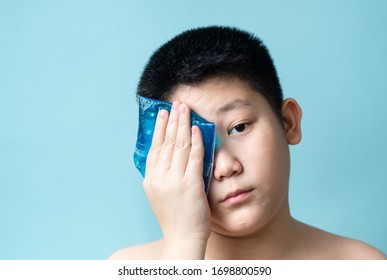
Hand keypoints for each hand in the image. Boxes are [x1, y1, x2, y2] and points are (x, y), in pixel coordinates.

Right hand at [143, 101, 210, 258]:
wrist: (182, 238)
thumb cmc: (174, 217)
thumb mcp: (158, 193)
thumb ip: (160, 174)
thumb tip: (164, 154)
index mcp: (151, 179)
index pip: (154, 147)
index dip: (159, 128)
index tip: (162, 114)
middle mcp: (160, 177)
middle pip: (166, 142)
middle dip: (171, 120)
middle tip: (176, 104)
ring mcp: (174, 180)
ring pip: (179, 145)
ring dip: (182, 125)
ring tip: (185, 109)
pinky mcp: (190, 184)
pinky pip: (193, 156)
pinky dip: (195, 141)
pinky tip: (196, 128)